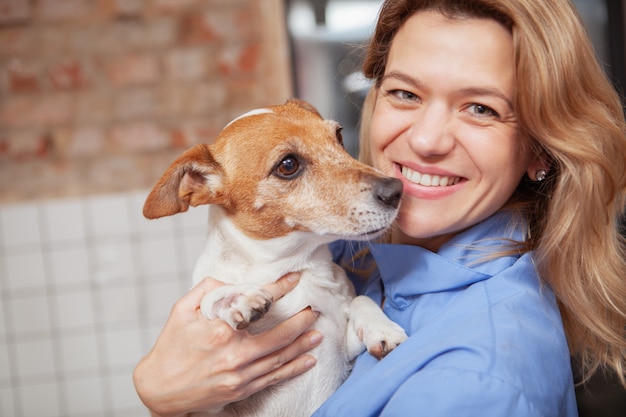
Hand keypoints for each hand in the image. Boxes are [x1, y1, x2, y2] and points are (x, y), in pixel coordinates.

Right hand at [133, 272, 321, 416]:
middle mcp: (234, 354)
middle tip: (314, 310)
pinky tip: (308, 360)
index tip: (294, 280)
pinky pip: (274, 378)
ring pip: (281, 358)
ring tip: (318, 333)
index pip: (259, 304)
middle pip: (279, 335)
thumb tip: (232, 281)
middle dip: (301, 321)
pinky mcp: (241, 389)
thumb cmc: (171, 347)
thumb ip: (207, 289)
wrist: (159, 389)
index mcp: (221, 329)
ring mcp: (240, 375)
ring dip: (302, 344)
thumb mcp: (182, 310)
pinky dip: (294, 369)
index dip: (280, 289)